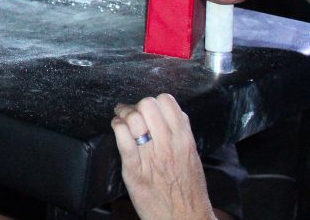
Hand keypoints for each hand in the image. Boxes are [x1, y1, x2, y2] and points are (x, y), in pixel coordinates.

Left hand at [112, 94, 214, 219]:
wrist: (185, 219)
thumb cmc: (189, 191)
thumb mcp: (193, 156)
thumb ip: (183, 133)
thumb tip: (173, 112)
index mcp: (184, 140)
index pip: (167, 102)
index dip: (155, 101)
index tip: (149, 108)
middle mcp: (168, 145)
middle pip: (147, 105)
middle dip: (138, 105)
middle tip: (133, 112)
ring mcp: (150, 157)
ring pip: (134, 119)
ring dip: (124, 114)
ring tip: (122, 118)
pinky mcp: (134, 170)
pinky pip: (123, 140)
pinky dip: (117, 128)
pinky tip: (117, 128)